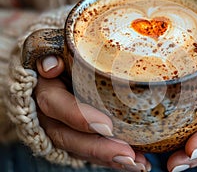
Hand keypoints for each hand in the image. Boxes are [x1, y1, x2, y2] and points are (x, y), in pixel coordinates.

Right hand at [35, 59, 150, 170]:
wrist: (57, 71)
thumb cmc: (63, 59)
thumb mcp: (55, 51)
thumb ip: (51, 55)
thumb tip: (51, 66)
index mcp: (44, 90)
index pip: (55, 105)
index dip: (79, 117)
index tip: (107, 126)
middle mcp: (49, 116)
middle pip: (69, 137)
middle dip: (99, 148)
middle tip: (128, 155)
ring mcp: (63, 129)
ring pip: (81, 150)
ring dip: (109, 158)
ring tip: (137, 163)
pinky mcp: (76, 138)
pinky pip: (92, 153)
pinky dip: (112, 159)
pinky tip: (137, 163)